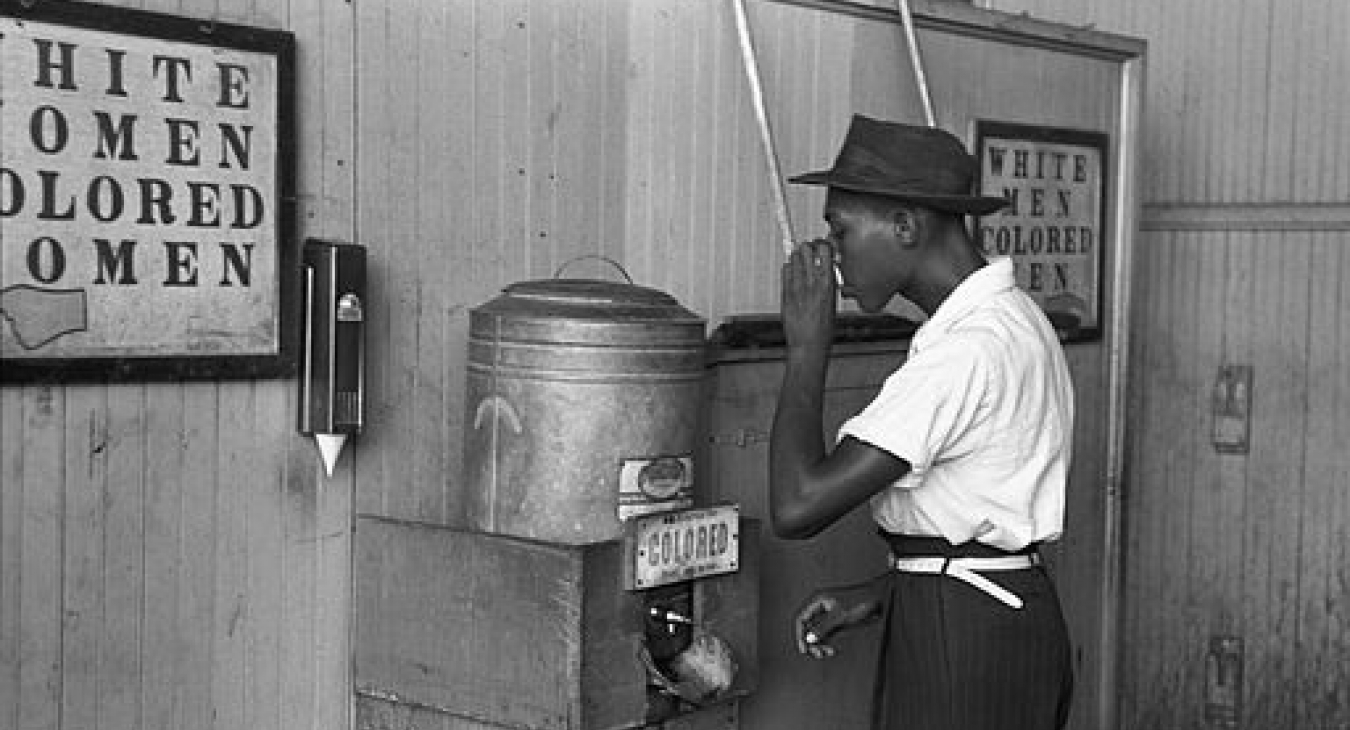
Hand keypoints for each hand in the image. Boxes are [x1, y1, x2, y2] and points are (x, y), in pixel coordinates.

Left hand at [781, 239, 836, 356]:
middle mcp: (812, 281)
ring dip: (798, 256)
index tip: (823, 247)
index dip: (823, 244)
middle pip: (806, 248)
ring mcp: (796, 286)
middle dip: (808, 247)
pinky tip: (794, 274)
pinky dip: (790, 267)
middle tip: (810, 253)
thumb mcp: (833, 300)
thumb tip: (825, 265)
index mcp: (828, 283)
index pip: (824, 249)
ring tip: (802, 263)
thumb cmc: (824, 327)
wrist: (808, 344)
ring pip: (793, 257)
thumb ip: (828, 281)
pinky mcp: (785, 292)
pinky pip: (785, 270)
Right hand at [793, 578, 885, 658]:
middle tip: (817, 655)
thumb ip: (825, 629)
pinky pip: (827, 634)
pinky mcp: (839, 621)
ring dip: (819, 644)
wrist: (880, 599)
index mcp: (819, 601)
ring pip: (818, 632)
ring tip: (825, 654)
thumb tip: (810, 640)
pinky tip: (832, 651)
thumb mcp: (842, 617)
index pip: (802, 618)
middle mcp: (822, 607)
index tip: (804, 649)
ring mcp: (830, 615)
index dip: (800, 634)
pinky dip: (827, 643)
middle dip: (810, 642)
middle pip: (808, 627)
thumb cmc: (862, 603)